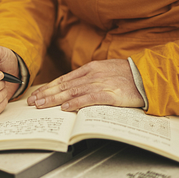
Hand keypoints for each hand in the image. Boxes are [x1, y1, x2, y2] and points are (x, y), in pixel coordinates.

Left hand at [27, 59, 143, 110]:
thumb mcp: (104, 71)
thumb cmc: (126, 75)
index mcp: (89, 69)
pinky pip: (88, 99)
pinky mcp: (109, 94)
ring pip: (71, 92)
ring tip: (41, 105)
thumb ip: (88, 78)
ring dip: (54, 99)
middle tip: (32, 102)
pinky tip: (65, 108)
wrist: (146, 76)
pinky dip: (75, 103)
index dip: (48, 87)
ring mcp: (99, 84)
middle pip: (63, 86)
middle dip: (46, 94)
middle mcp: (91, 75)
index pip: (63, 79)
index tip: (37, 94)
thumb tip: (72, 88)